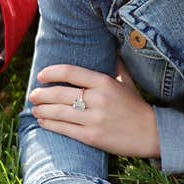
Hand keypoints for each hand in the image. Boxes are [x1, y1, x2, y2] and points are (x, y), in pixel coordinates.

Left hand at [29, 59, 160, 158]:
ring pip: (58, 112)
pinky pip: (64, 129)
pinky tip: (43, 122)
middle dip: (41, 94)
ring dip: (42, 110)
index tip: (41, 76)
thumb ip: (117, 64)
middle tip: (33, 94)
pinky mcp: (92, 137)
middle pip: (60, 94)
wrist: (151, 133)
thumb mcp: (128, 82)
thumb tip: (112, 47)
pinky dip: (50, 125)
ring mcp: (94, 119)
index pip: (70, 72)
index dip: (51, 72)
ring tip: (34, 109)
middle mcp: (98, 99)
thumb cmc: (137, 106)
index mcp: (104, 82)